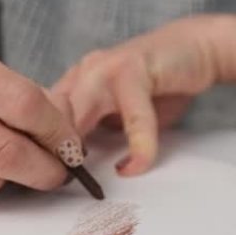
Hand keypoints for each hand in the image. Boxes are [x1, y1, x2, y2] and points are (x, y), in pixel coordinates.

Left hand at [52, 13, 235, 175]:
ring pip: (79, 112)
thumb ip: (98, 135)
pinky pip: (133, 114)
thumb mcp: (120, 116)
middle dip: (49, 150)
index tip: (47, 180)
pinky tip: (136, 165)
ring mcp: (107, 67)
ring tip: (86, 178)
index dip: (40, 148)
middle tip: (58, 184)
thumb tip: (77, 170)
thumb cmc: (158, 88)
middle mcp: (85, 73)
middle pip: (49, 115)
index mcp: (76, 84)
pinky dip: (137, 144)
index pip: (42, 118)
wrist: (195, 50)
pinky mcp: (135, 68)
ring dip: (78, 147)